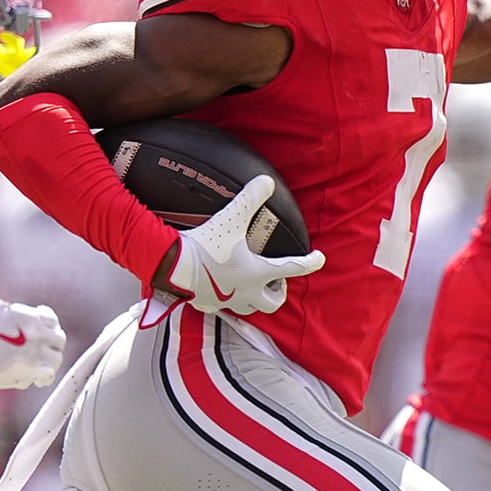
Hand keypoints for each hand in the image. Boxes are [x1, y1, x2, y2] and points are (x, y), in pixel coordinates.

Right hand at [0, 299, 65, 389]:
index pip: (52, 319)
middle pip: (59, 339)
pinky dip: (45, 378)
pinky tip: (37, 381)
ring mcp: (36, 351)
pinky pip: (50, 374)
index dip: (49, 328)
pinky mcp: (31, 370)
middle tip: (42, 354)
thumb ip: (5, 310)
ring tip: (39, 368)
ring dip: (49, 363)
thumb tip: (7, 309)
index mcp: (27, 316)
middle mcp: (36, 331)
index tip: (43, 334)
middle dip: (52, 346)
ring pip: (57, 358)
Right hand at [160, 176, 325, 315]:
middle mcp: (246, 292)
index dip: (310, 262)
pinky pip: (224, 306)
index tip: (319, 258)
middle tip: (276, 278)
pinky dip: (229, 297)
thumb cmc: (205, 246)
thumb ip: (251, 198)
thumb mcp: (231, 217)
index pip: (293, 269)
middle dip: (278, 291)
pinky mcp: (208, 304)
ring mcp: (227, 301)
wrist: (171, 267)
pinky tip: (223, 286)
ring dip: (256, 297)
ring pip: (251, 308)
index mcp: (257, 273)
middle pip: (273, 303)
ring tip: (252, 283)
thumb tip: (267, 181)